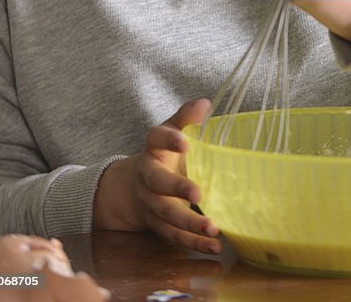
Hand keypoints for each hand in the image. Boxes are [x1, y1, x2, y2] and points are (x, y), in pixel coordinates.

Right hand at [93, 99, 220, 252]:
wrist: (136, 185)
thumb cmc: (164, 153)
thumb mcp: (171, 130)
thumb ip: (186, 117)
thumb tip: (205, 104)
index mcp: (152, 148)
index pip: (156, 139)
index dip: (169, 141)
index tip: (185, 142)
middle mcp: (147, 177)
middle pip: (157, 184)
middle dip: (176, 189)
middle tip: (198, 193)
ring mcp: (151, 203)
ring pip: (166, 215)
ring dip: (188, 224)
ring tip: (212, 228)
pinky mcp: (159, 225)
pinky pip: (175, 236)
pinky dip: (194, 243)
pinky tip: (214, 245)